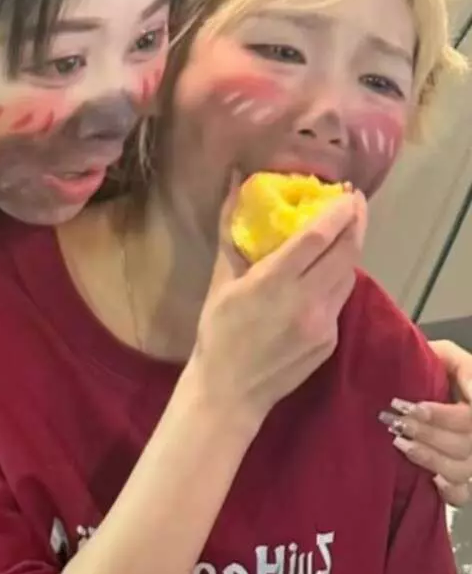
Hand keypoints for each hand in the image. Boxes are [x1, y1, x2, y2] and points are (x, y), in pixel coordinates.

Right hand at [192, 182, 365, 423]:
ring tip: (343, 233)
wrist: (229, 391)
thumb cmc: (217, 332)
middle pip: (346, 253)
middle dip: (356, 223)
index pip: (318, 237)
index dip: (337, 212)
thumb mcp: (220, 279)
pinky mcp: (330, 340)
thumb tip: (234, 182)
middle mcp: (306, 301)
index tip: (347, 192)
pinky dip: (337, 280)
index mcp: (274, 282)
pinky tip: (325, 275)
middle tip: (355, 202)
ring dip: (350, 251)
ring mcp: (323, 323)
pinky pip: (340, 300)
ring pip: (349, 276)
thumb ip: (230, 228)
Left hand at [388, 339, 471, 508]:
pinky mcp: (461, 477)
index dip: (442, 417)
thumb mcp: (445, 354)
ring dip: (428, 458)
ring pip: (460, 470)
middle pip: (464, 445)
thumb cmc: (436, 367)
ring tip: (400, 442)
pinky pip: (461, 494)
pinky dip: (447, 490)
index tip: (413, 408)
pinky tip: (430, 479)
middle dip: (428, 435)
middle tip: (397, 422)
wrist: (427, 383)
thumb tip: (456, 380)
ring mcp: (471, 457)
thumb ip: (452, 361)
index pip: (470, 419)